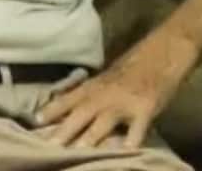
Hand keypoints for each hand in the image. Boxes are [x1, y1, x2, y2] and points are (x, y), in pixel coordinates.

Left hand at [35, 41, 187, 149]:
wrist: (167, 49)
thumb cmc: (139, 62)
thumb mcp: (110, 74)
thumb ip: (93, 90)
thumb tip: (71, 104)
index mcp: (97, 84)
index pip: (69, 98)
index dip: (52, 110)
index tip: (34, 123)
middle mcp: (107, 93)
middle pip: (81, 113)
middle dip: (64, 130)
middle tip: (48, 146)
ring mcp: (126, 102)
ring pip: (103, 123)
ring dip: (89, 138)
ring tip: (77, 152)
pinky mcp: (145, 109)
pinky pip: (137, 129)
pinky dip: (130, 142)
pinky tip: (124, 153)